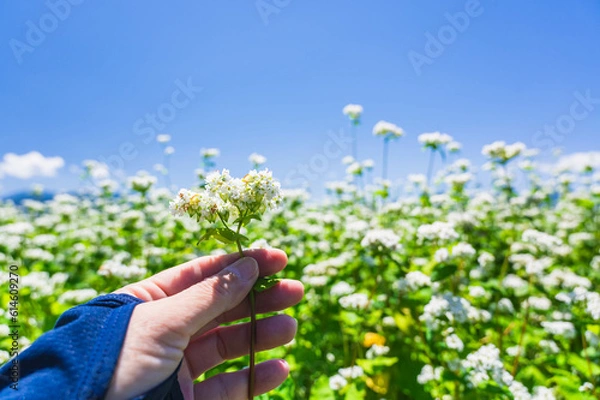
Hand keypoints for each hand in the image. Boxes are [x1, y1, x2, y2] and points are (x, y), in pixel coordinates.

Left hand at [105, 249, 303, 398]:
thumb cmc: (115, 361)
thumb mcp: (162, 322)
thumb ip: (210, 296)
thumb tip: (248, 266)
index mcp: (152, 301)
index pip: (204, 275)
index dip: (241, 264)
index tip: (277, 258)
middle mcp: (167, 330)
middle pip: (222, 308)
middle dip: (259, 299)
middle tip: (294, 291)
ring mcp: (177, 366)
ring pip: (228, 346)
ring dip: (261, 335)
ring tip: (290, 328)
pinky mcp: (186, 399)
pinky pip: (226, 387)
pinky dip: (253, 378)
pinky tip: (278, 368)